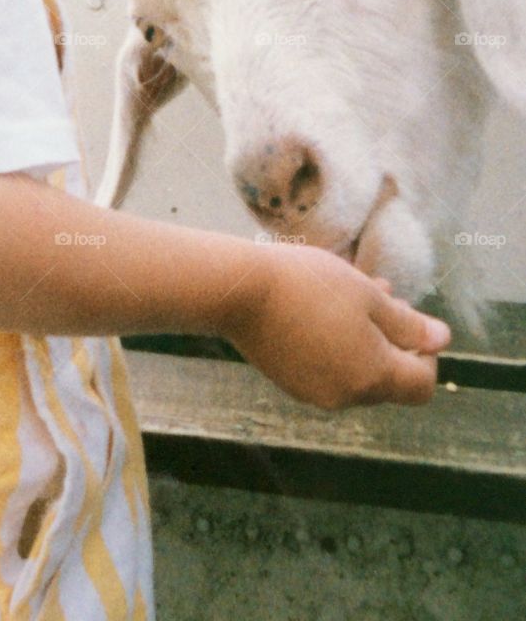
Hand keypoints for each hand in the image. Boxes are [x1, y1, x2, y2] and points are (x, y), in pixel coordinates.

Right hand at [219, 244, 450, 409]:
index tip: (409, 318)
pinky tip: (316, 311)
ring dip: (361, 340)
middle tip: (377, 295)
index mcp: (374, 376)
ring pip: (355, 373)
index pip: (421, 385)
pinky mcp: (289, 382)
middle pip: (387, 380)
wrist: (239, 291)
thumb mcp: (367, 296)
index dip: (426, 354)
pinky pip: (327, 371)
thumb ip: (407, 324)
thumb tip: (442, 340)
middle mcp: (347, 396)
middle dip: (390, 340)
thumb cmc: (309, 285)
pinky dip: (333, 348)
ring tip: (345, 295)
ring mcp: (315, 393)